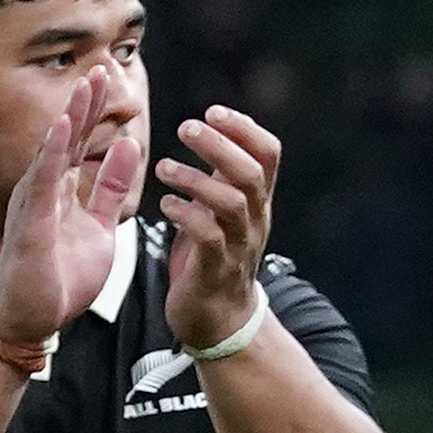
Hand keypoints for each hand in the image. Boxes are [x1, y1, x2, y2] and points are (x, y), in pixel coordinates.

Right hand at [0, 82, 146, 357]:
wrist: (32, 319)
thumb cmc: (58, 278)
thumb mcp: (99, 226)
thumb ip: (109, 188)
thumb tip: (128, 148)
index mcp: (60, 190)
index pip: (81, 141)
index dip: (95, 110)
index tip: (111, 79)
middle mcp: (44, 189)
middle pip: (67, 137)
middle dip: (85, 102)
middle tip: (103, 68)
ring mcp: (36, 203)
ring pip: (54, 150)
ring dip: (71, 116)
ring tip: (86, 84)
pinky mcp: (32, 221)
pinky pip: (44, 180)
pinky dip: (54, 151)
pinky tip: (64, 125)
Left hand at [156, 105, 281, 345]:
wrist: (218, 320)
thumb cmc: (212, 258)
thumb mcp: (221, 211)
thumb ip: (221, 176)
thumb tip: (212, 132)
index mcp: (257, 201)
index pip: (268, 154)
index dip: (245, 128)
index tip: (213, 111)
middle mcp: (255, 219)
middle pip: (250, 173)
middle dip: (220, 145)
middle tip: (186, 127)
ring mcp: (239, 245)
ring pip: (231, 203)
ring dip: (195, 179)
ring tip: (163, 167)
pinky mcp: (216, 269)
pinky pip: (208, 235)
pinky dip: (185, 215)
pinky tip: (164, 206)